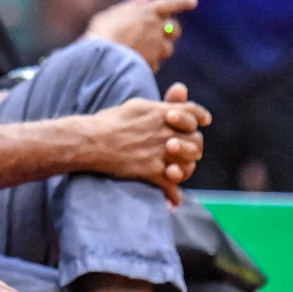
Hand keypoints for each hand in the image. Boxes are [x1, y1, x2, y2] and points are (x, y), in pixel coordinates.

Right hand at [85, 0, 197, 70]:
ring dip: (158, 49)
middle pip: (174, 28)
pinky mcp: (153, 63)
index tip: (193, 0)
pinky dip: (148, 62)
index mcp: (146, 11)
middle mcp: (155, 27)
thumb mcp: (111, 14)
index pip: (169, 4)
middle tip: (159, 34)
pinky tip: (133, 62)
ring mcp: (156, 46)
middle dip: (170, 31)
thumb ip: (131, 6)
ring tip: (138, 50)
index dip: (181, 1)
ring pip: (167, 48)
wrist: (100, 58)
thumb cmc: (100, 34)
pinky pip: (156, 62)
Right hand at [85, 84, 208, 205]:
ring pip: (189, 164)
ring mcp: (161, 153)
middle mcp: (166, 132)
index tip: (202, 122)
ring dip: (186, 168)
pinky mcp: (152, 171)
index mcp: (163, 113)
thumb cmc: (110, 121)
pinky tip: (172, 202)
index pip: (194, 113)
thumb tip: (182, 89)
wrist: (90, 141)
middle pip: (196, 141)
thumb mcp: (139, 105)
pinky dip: (173, 196)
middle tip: (180, 150)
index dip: (200, 117)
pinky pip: (171, 186)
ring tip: (177, 172)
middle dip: (192, 145)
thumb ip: (163, 102)